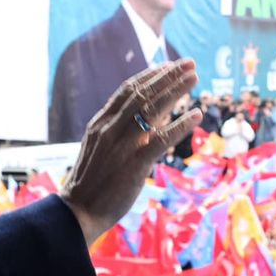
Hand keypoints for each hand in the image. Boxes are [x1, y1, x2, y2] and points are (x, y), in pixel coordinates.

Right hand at [62, 61, 200, 244]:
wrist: (79, 212)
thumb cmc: (93, 183)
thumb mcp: (103, 149)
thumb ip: (124, 131)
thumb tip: (154, 116)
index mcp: (100, 123)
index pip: (128, 91)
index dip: (150, 76)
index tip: (168, 65)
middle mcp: (109, 128)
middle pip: (142, 94)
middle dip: (167, 76)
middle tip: (189, 63)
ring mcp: (121, 145)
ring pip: (151, 109)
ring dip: (175, 91)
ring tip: (194, 77)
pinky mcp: (133, 164)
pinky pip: (160, 139)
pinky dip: (179, 125)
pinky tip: (196, 115)